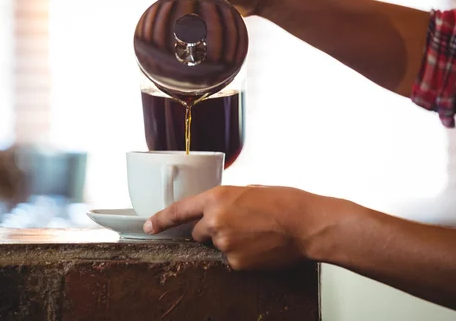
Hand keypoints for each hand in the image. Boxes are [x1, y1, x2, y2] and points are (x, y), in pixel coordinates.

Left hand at [144, 185, 348, 269]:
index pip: (179, 211)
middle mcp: (215, 221)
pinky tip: (260, 247)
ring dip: (230, 242)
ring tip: (257, 235)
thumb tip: (222, 210)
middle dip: (211, 231)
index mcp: (217, 198)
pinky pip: (232, 261)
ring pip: (218, 247)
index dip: (161, 220)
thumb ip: (228, 201)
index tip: (149, 227)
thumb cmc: (285, 202)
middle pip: (198, 232)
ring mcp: (224, 244)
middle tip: (239, 226)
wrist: (306, 224)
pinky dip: (243, 256)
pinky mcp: (236, 263)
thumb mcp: (250, 191)